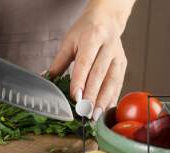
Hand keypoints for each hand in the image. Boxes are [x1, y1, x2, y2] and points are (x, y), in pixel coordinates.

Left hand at [49, 0, 134, 119]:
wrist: (107, 19)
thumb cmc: (85, 31)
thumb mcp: (69, 42)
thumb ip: (59, 62)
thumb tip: (46, 79)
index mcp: (93, 38)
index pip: (85, 63)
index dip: (80, 81)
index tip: (75, 97)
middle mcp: (108, 47)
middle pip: (99, 75)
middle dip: (92, 95)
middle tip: (84, 112)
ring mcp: (118, 56)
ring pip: (112, 81)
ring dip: (103, 101)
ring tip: (94, 115)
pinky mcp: (123, 65)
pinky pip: (118, 84)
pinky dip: (111, 99)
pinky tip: (104, 111)